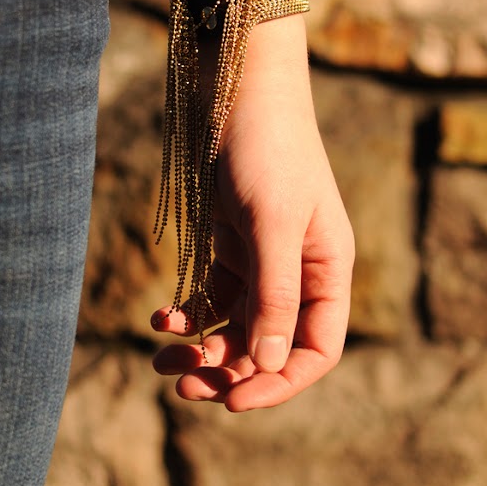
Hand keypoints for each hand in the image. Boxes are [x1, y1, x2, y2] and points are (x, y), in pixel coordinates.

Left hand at [151, 16, 353, 410]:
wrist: (236, 85)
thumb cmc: (268, 148)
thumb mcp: (273, 224)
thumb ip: (274, 295)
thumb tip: (265, 365)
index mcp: (328, 271)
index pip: (316, 350)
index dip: (279, 383)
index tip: (233, 400)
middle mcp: (300, 272)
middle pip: (269, 348)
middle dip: (229, 372)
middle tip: (183, 386)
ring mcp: (263, 261)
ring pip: (235, 329)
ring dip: (201, 351)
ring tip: (160, 362)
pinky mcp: (230, 246)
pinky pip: (210, 300)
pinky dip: (186, 317)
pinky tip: (158, 318)